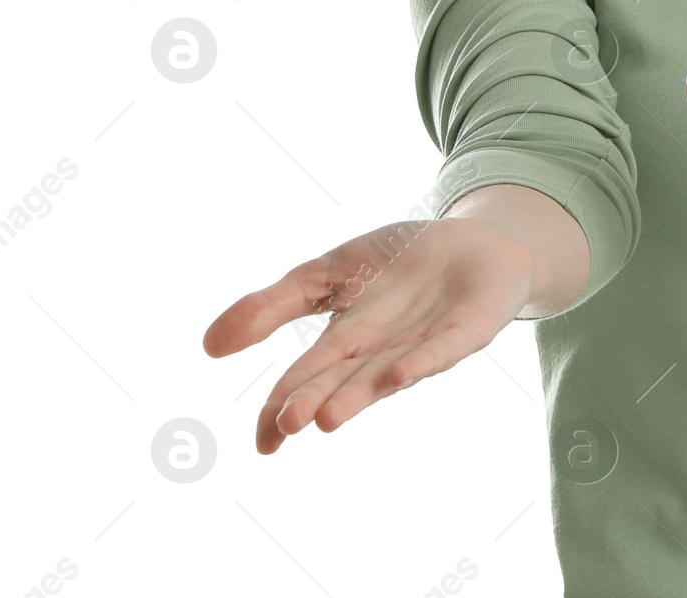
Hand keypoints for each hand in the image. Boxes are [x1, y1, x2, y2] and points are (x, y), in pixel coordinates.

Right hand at [202, 218, 539, 453]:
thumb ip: (275, 305)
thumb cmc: (401, 262)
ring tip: (329, 418)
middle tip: (291, 423)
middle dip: (318, 400)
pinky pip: (445, 349)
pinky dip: (423, 361)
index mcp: (348, 342)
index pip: (306, 379)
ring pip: (388, 372)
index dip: (283, 408)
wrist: (479, 242)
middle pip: (343, 379)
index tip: (265, 443)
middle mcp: (383, 351)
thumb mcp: (330, 272)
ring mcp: (426, 341)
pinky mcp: (468, 329)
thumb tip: (208, 346)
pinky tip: (400, 374)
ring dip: (360, 394)